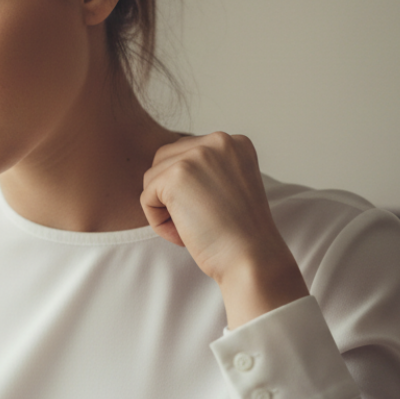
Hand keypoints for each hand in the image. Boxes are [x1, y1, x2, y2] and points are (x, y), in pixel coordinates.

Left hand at [140, 132, 307, 328]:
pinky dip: (158, 222)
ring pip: (153, 179)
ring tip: (193, 228)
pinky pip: (147, 198)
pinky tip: (184, 234)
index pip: (186, 154)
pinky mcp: (176, 175)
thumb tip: (165, 171)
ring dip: (165, 209)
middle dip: (171, 195)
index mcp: (234, 142)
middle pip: (165, 161)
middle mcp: (218, 140)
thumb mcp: (229, 187)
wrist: (252, 258)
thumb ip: (205, 171)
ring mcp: (197, 155)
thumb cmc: (240, 234)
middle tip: (200, 222)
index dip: (189, 190)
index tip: (215, 212)